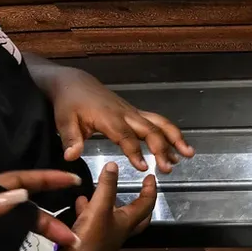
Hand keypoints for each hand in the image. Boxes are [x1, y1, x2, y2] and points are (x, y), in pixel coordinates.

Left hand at [43, 64, 192, 172]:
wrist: (76, 83)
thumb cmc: (69, 103)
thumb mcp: (63, 121)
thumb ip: (71, 139)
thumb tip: (71, 157)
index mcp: (109, 118)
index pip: (126, 137)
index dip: (135, 152)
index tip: (144, 167)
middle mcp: (126, 114)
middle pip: (150, 130)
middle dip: (162, 148)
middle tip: (169, 168)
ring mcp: (133, 112)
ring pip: (159, 123)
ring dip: (175, 138)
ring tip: (188, 154)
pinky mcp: (135, 113)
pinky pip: (157, 122)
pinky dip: (170, 133)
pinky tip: (177, 146)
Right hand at [71, 162, 156, 250]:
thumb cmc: (92, 237)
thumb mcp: (100, 207)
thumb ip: (107, 186)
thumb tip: (114, 164)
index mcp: (128, 222)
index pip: (147, 203)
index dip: (150, 189)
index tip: (151, 177)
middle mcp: (119, 231)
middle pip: (136, 216)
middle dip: (139, 203)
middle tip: (139, 191)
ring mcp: (104, 238)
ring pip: (111, 218)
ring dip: (107, 204)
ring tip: (99, 191)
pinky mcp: (89, 242)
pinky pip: (92, 222)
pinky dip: (87, 210)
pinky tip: (79, 203)